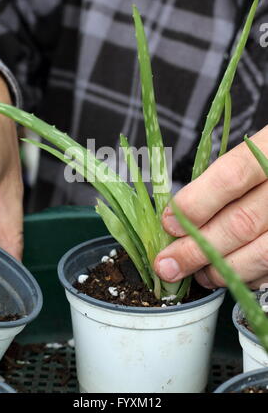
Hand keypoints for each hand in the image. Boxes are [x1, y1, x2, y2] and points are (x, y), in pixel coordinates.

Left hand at [154, 126, 267, 289]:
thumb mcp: (259, 151)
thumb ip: (226, 178)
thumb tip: (180, 216)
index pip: (231, 176)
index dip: (195, 204)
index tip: (168, 223)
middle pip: (241, 222)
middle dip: (197, 249)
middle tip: (168, 264)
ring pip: (262, 253)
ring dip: (222, 269)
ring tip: (198, 274)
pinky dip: (250, 276)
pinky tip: (232, 274)